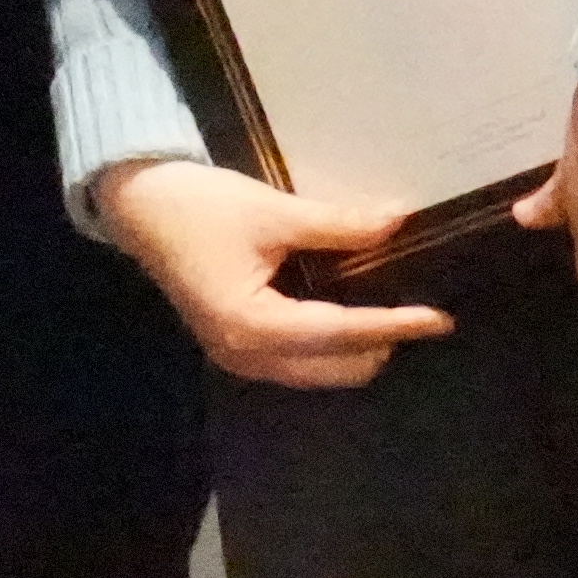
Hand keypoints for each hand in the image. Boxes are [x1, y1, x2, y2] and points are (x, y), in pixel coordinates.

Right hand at [102, 157, 452, 390]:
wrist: (138, 206)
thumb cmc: (200, 206)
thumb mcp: (273, 212)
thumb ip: (338, 225)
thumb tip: (398, 221)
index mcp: (253, 326)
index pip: (342, 332)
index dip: (394, 324)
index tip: (439, 318)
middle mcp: (247, 356)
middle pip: (337, 367)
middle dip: (380, 343)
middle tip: (420, 310)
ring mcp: (239, 358)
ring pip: (320, 371)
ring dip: (358, 348)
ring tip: (395, 311)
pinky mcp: (236, 347)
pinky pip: (299, 362)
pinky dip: (332, 344)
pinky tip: (352, 313)